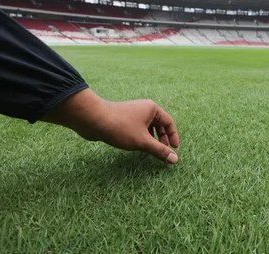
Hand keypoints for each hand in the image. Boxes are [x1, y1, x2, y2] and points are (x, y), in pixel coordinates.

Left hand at [42, 89, 179, 163]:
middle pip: (159, 124)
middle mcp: (144, 109)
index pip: (169, 122)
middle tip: (162, 152)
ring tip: (150, 151)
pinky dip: (141, 137)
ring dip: (151, 139)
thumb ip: (159, 150)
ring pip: (148, 127)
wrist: (93, 119)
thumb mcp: (143, 141)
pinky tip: (137, 146)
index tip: (174, 149)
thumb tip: (175, 159)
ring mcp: (133, 113)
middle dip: (162, 139)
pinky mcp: (123, 119)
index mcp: (152, 109)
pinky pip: (138, 128)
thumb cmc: (120, 127)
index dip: (173, 136)